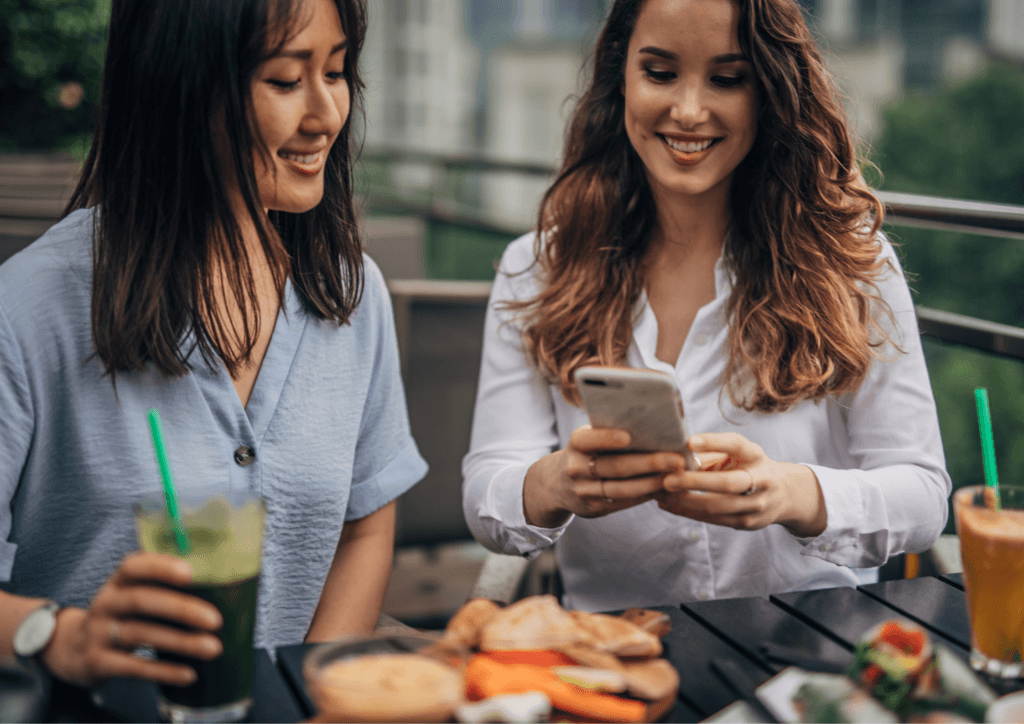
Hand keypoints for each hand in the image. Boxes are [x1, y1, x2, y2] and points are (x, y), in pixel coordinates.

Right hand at [39, 552, 223, 687]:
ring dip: (180, 642)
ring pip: (140, 635)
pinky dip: (163, 671)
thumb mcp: (135, 595)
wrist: (73, 649)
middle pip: (141, 601)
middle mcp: (106, 603)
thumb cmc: (122, 615)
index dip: (161, 567)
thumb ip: (165, 588)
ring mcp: (98, 633)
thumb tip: (223, 588)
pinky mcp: (98, 662)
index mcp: (118, 581)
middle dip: (181, 609)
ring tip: (213, 648)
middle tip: (216, 620)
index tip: (191, 572)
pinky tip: (189, 674)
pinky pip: (133, 667)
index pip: (134, 565)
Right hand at [523, 425, 688, 526]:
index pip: (589, 439)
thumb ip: (609, 434)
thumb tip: (654, 428)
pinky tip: (663, 489)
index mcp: (576, 444)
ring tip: (676, 477)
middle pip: (616, 466)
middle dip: (650, 463)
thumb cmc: (585, 453)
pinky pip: (623, 503)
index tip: (629, 436)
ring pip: (622, 489)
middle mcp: (576, 467)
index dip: (607, 438)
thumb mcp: (587, 440)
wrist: (556, 484)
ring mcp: (584, 491)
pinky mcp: (594, 508)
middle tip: (677, 460)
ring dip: (652, 483)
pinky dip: (645, 496)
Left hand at [655, 433, 826, 536]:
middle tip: (667, 480)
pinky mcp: (747, 523)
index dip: (713, 442)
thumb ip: (709, 453)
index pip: (736, 445)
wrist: (784, 495)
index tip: (689, 442)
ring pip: (717, 507)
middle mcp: (762, 480)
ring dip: (685, 501)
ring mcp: (756, 505)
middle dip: (695, 482)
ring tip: (660, 493)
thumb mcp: (737, 454)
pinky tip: (667, 504)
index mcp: (756, 456)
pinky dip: (686, 512)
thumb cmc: (748, 466)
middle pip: (728, 483)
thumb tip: (674, 455)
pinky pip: (712, 520)